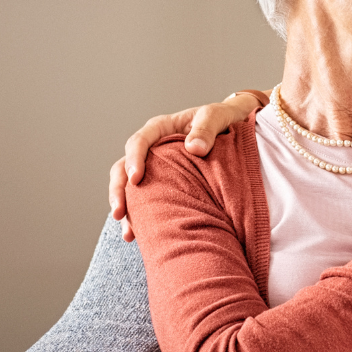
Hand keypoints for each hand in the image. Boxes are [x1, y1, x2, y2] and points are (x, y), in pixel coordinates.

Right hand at [108, 94, 259, 240]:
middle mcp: (152, 149)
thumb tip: (194, 148)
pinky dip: (140, 217)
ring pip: (129, 188)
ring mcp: (154, 168)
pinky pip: (144, 199)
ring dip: (126, 209)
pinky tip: (138, 236)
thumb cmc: (222, 119)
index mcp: (160, 129)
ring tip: (129, 233)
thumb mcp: (217, 116)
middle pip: (123, 168)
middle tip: (120, 212)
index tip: (136, 179)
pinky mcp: (161, 183)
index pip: (139, 142)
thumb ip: (207, 128)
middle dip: (119, 190)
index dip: (134, 160)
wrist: (232, 127)